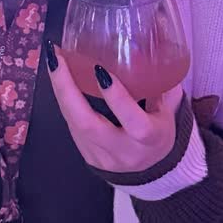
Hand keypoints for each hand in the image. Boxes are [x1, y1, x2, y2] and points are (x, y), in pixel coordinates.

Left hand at [47, 43, 184, 173]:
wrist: (151, 173)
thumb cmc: (160, 134)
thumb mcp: (169, 112)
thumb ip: (163, 85)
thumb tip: (154, 49)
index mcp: (150, 139)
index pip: (134, 122)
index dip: (117, 97)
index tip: (99, 68)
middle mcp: (123, 151)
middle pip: (88, 124)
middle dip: (68, 89)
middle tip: (57, 59)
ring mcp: (102, 157)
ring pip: (74, 124)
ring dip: (60, 91)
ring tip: (54, 61)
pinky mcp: (87, 156)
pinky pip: (71, 126)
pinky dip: (64, 100)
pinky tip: (59, 78)